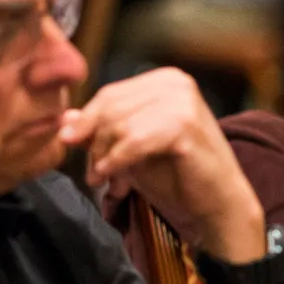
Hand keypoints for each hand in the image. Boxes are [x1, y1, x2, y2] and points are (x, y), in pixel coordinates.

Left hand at [59, 68, 265, 263]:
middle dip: (94, 143)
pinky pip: (133, 141)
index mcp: (166, 80)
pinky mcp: (185, 125)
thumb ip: (102, 130)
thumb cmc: (179, 176)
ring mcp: (183, 101)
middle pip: (110, 107)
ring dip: (104, 156)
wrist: (219, 203)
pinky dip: (118, 161)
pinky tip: (114, 178)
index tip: (76, 151)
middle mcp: (176, 83)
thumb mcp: (132, 149)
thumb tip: (64, 119)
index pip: (109, 94)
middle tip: (94, 174)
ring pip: (118, 124)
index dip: (87, 125)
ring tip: (107, 180)